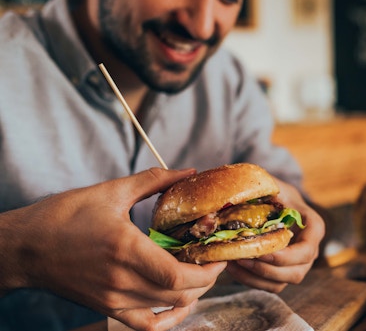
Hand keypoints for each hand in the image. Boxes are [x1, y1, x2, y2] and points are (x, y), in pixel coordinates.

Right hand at [0, 168, 226, 330]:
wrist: (24, 247)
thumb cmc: (64, 216)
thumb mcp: (110, 192)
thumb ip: (153, 181)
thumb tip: (187, 172)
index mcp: (125, 249)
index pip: (177, 275)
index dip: (206, 271)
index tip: (218, 257)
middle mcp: (121, 280)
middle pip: (178, 295)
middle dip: (206, 282)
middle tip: (214, 263)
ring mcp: (113, 298)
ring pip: (166, 310)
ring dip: (191, 296)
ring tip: (200, 277)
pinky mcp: (106, 308)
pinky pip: (145, 325)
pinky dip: (167, 318)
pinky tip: (177, 303)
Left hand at [225, 179, 323, 292]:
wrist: (275, 200)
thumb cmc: (275, 191)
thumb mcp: (273, 185)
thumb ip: (265, 189)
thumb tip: (243, 196)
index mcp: (314, 228)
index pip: (306, 250)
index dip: (285, 256)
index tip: (261, 251)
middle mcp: (309, 250)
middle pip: (296, 272)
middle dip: (266, 270)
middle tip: (241, 258)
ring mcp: (297, 264)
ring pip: (280, 283)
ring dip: (254, 277)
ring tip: (232, 263)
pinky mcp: (282, 273)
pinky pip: (268, 285)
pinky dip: (249, 280)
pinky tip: (232, 266)